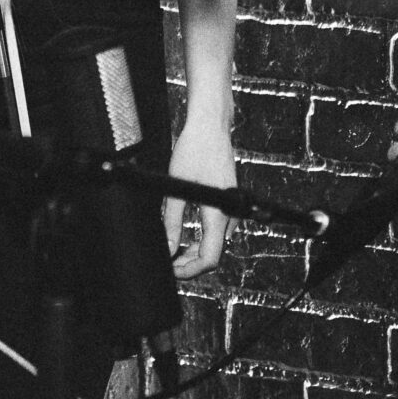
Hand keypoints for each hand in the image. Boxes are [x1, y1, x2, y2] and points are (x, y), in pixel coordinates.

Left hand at [165, 115, 234, 277]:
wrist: (210, 126)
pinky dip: (200, 239)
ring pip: (214, 244)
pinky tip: (184, 238)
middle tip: (167, 264)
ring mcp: (230, 209)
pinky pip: (216, 231)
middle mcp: (229, 215)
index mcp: (219, 213)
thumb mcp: (177, 188)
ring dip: (194, 252)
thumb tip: (168, 247)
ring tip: (172, 253)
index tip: (172, 272)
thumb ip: (172, 221)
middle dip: (189, 264)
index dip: (190, 271)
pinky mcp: (226, 203)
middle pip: (213, 254)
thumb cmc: (195, 150)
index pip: (210, 259)